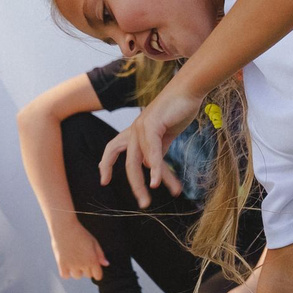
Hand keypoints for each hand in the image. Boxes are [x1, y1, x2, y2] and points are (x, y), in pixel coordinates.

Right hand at [49, 217, 107, 280]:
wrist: (64, 227)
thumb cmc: (80, 233)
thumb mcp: (93, 242)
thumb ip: (100, 254)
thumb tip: (106, 264)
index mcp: (92, 259)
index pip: (98, 276)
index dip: (96, 271)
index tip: (93, 266)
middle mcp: (83, 264)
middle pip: (88, 275)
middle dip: (87, 269)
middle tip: (82, 257)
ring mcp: (72, 265)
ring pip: (77, 276)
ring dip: (77, 271)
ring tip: (74, 260)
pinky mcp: (62, 264)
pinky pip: (66, 276)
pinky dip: (67, 272)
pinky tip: (67, 263)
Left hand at [98, 89, 195, 207]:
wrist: (189, 90)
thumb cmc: (178, 110)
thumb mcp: (166, 135)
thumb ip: (157, 150)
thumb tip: (152, 168)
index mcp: (135, 132)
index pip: (113, 148)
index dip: (106, 164)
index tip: (104, 180)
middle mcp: (134, 130)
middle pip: (127, 162)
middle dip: (134, 185)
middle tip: (144, 203)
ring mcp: (141, 127)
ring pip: (135, 161)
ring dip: (142, 182)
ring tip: (149, 199)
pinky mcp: (151, 124)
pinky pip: (151, 152)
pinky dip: (154, 168)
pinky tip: (156, 181)